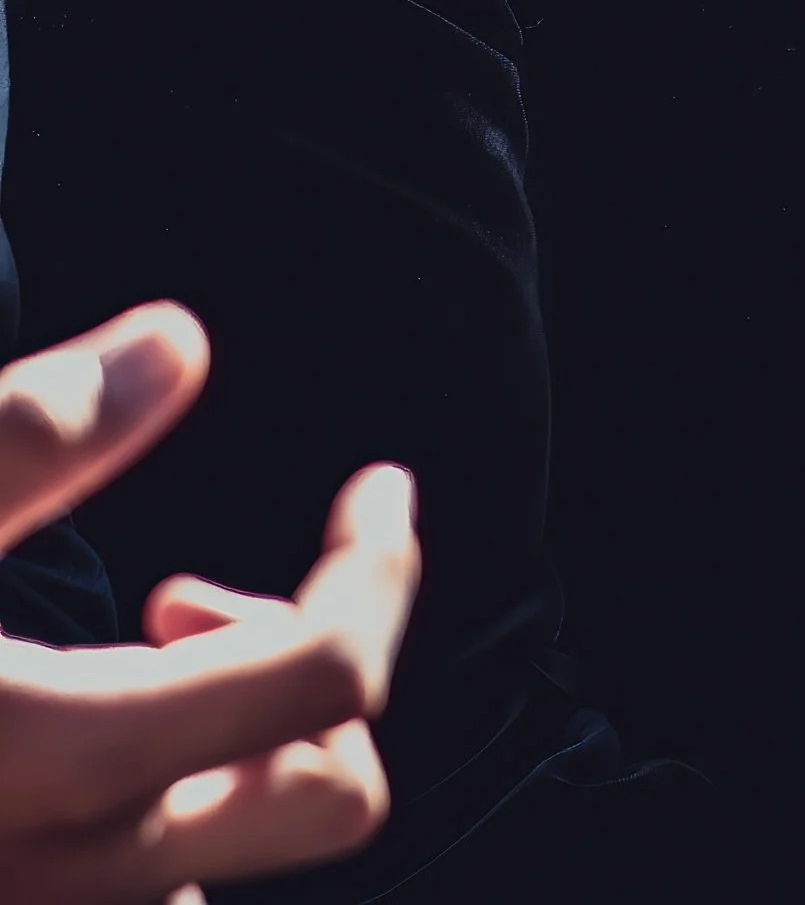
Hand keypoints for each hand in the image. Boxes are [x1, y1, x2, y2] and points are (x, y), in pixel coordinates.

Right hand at [0, 302, 419, 902]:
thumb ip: (31, 434)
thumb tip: (181, 344)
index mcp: (71, 760)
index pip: (329, 676)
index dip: (379, 566)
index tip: (379, 487)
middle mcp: (80, 881)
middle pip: (328, 795)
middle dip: (309, 667)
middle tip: (190, 593)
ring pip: (232, 859)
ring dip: (233, 754)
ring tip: (133, 658)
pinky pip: (148, 894)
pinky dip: (164, 816)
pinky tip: (81, 739)